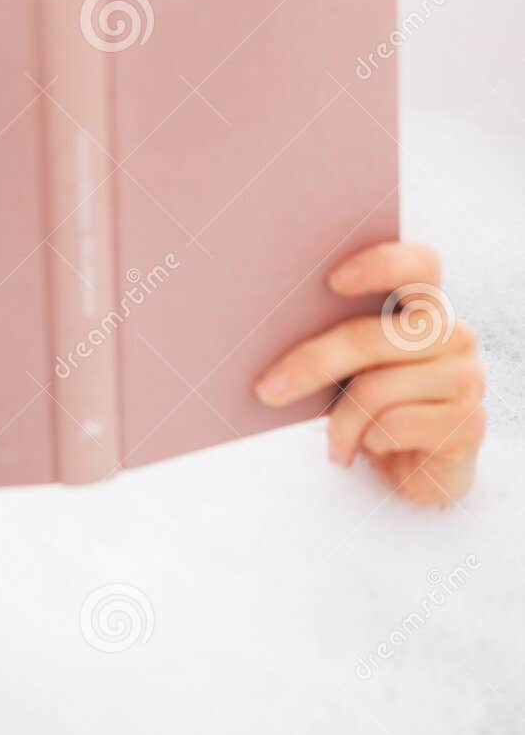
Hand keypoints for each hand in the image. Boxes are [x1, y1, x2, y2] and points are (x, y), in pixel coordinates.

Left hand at [254, 241, 484, 507]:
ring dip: (342, 424)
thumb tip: (265, 331)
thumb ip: (332, 335)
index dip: (379, 265)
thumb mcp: (350, 368)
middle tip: (267, 390)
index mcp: (424, 306)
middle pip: (370, 337)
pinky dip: (371, 442)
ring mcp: (467, 376)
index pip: (418, 264)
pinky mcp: (469, 423)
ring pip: (376, 389)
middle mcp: (452, 333)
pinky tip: (371, 449)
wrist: (415, 470)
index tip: (331, 281)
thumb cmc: (372, 407)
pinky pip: (396, 426)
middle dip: (312, 364)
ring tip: (334, 445)